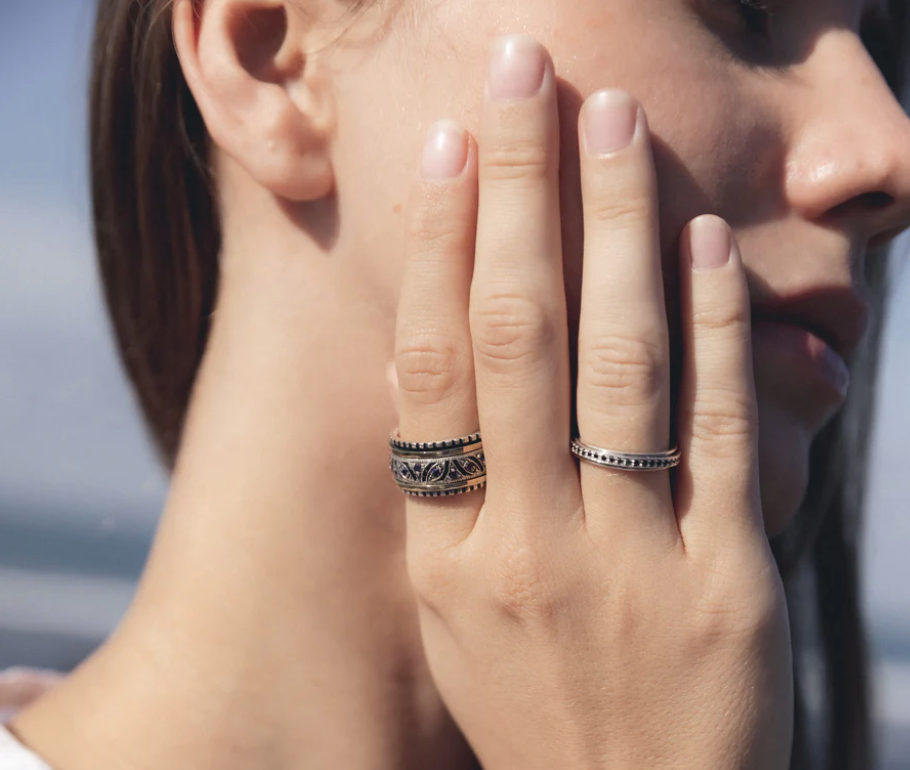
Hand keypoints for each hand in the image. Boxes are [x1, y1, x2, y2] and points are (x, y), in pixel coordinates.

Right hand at [394, 35, 792, 769]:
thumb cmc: (534, 703)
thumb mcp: (455, 609)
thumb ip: (444, 492)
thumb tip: (424, 361)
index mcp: (448, 554)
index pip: (432, 369)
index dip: (441, 248)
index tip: (452, 150)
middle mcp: (528, 544)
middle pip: (519, 336)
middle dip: (522, 194)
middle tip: (527, 78)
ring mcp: (632, 561)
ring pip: (619, 362)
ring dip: (616, 229)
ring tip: (614, 123)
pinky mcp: (728, 581)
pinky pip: (719, 431)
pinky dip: (715, 328)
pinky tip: (703, 241)